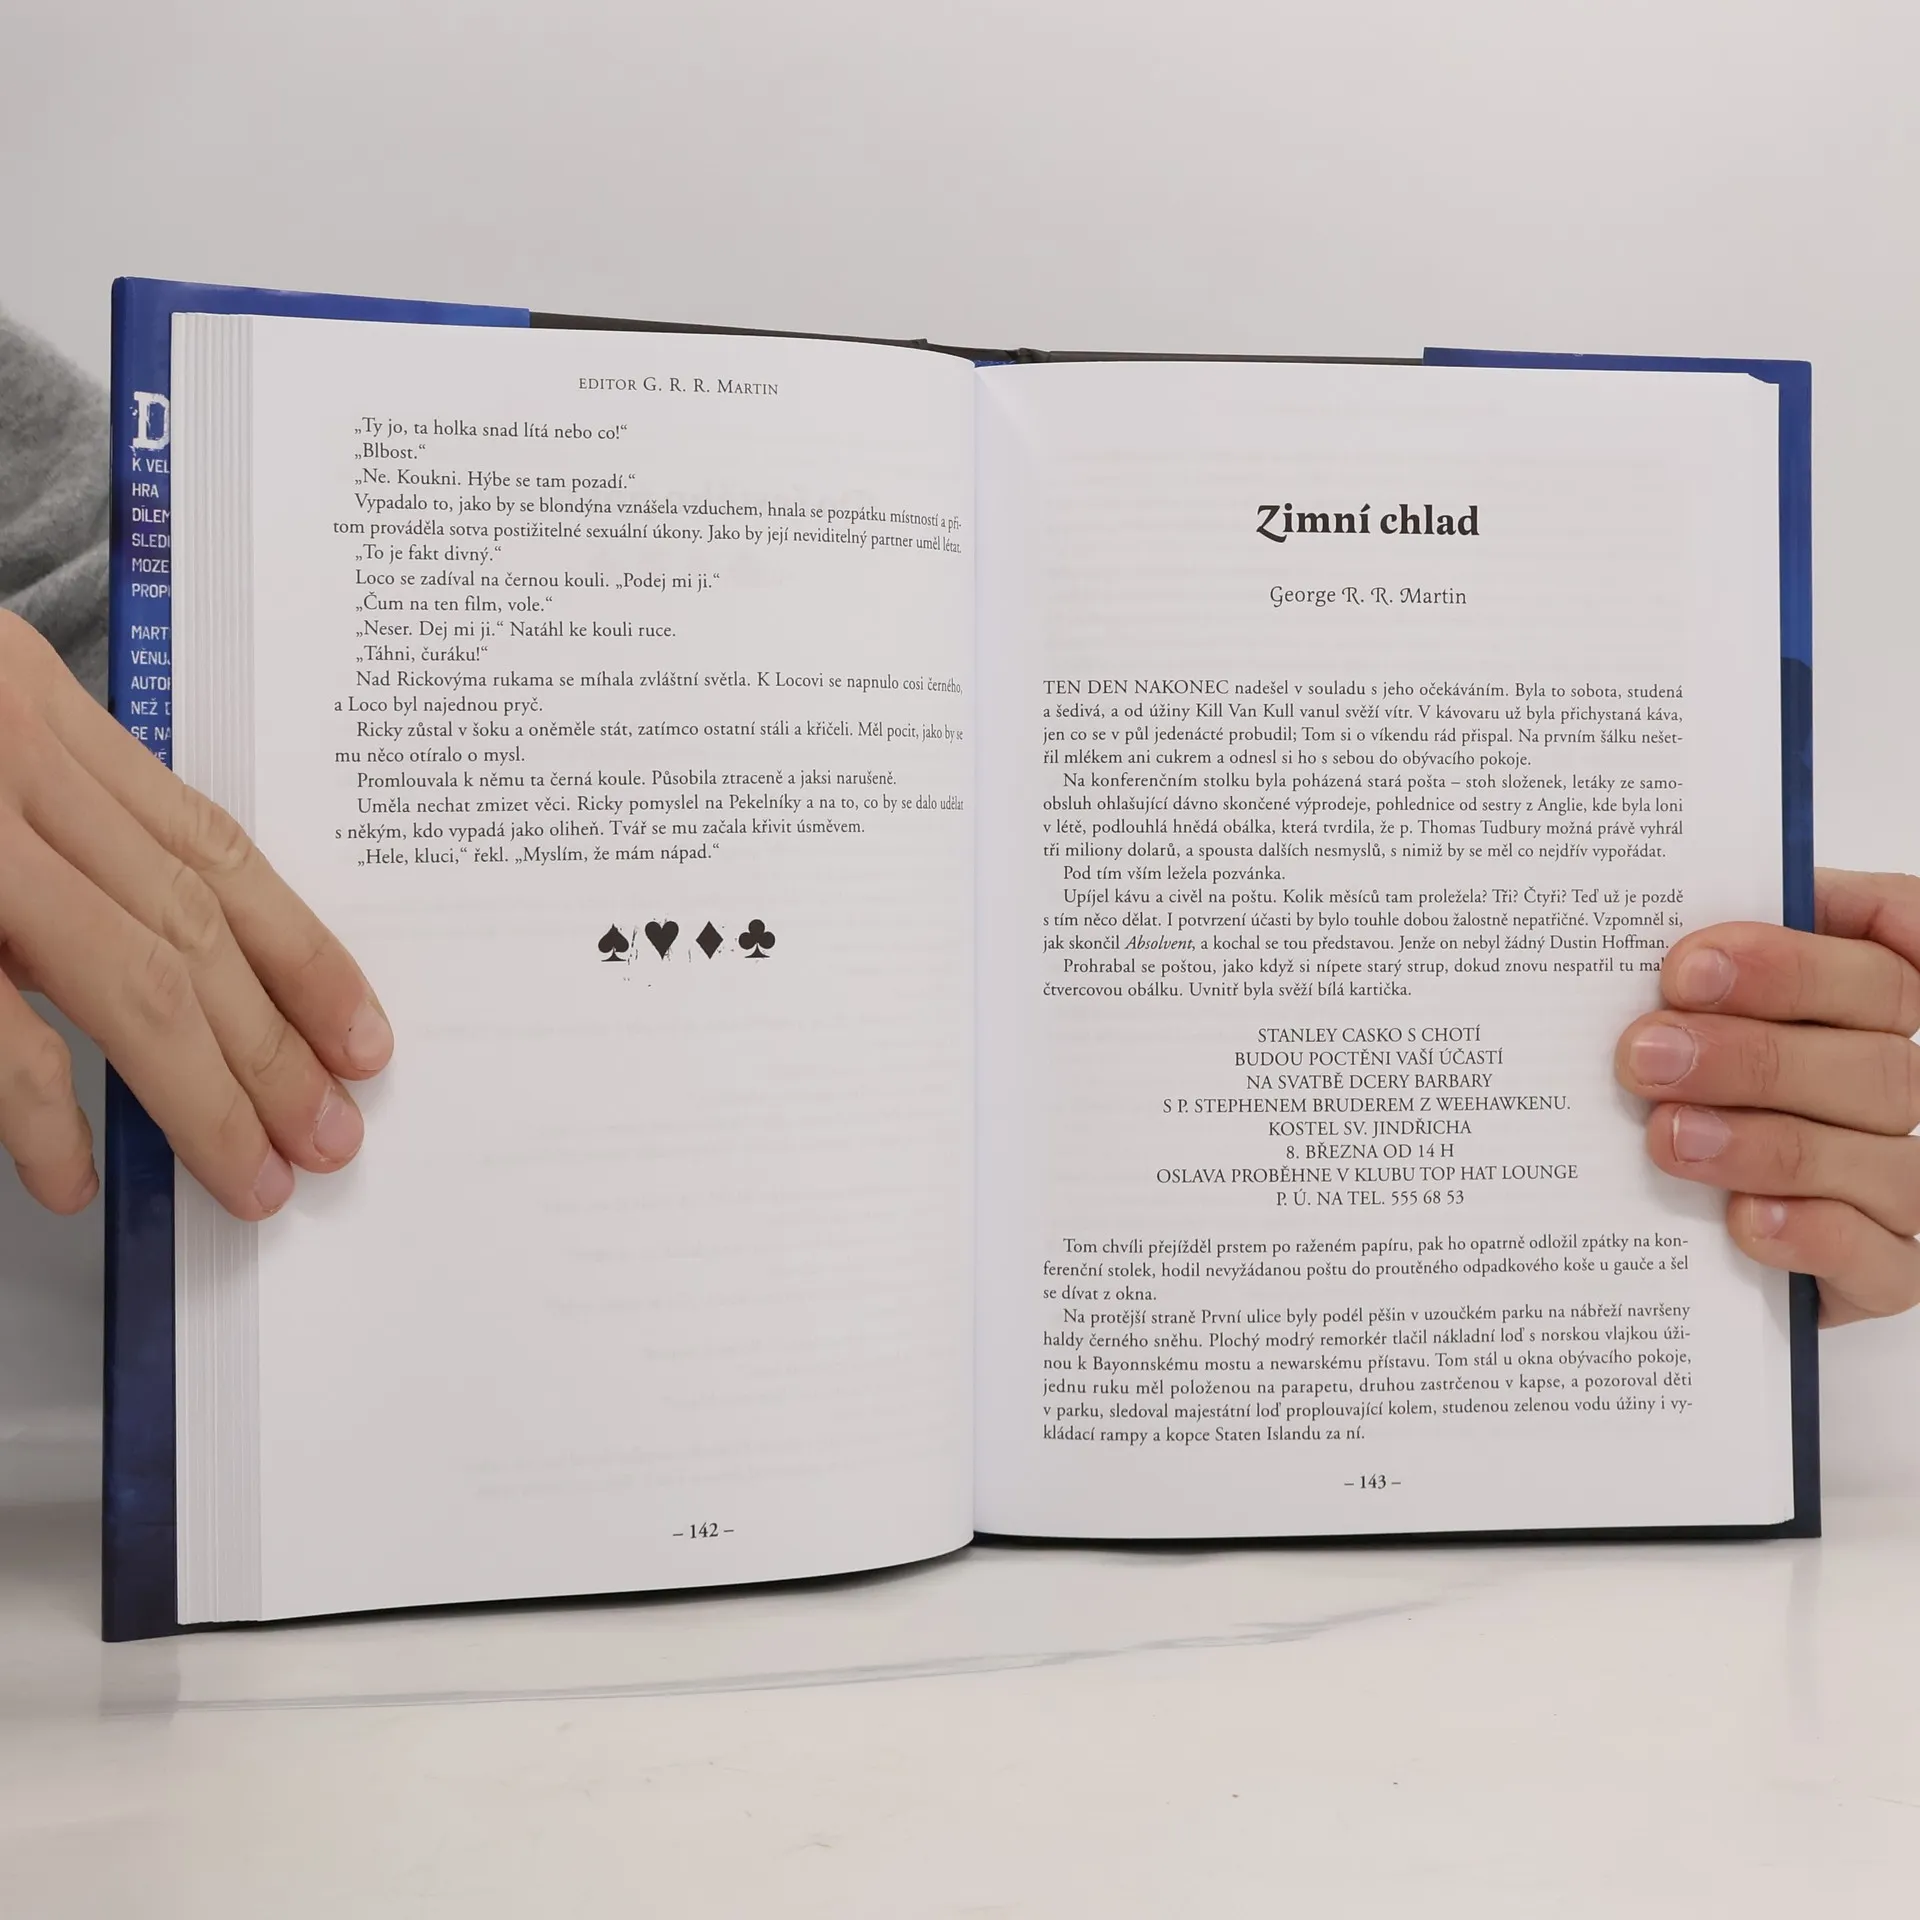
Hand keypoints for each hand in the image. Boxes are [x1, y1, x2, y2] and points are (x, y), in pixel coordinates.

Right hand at [0, 612, 390, 1218]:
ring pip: (123, 976)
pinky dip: (36, 1107)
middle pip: (190, 927)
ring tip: (249, 1177)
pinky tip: (68, 1177)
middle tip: (330, 1137)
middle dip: (274, 1045)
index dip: (303, 951)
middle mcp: (5, 761)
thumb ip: (46, 789)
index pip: (215, 851)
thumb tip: (153, 918)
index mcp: (33, 708)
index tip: (362, 1035)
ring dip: (199, 1092)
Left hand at [1616, 868, 1919, 1326]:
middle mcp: (1895, 1090)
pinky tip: (1745, 1219)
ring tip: (1669, 1136)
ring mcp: (1898, 1187)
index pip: (1885, 962)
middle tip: (1645, 1054)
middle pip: (1872, 1060)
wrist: (1675, 1231)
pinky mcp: (1881, 1275)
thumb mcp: (1683, 1012)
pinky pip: (1879, 1260)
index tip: (1688, 963)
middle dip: (1751, 1054)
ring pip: (1874, 1157)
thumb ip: (1696, 966)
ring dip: (1764, 1143)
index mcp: (1865, 1007)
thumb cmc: (1685, 1089)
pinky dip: (1813, 1233)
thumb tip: (1642, 913)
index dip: (1793, 961)